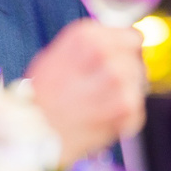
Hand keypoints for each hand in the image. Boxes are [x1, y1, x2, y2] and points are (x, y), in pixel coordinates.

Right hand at [24, 19, 145, 164]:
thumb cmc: (40, 97)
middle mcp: (106, 54)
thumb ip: (89, 46)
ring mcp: (119, 81)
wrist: (32, 134)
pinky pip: (136, 110)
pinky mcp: (127, 108)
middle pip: (136, 61)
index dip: (124, 51)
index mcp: (87, 36)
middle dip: (123, 74)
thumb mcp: (55, 55)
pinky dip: (122, 118)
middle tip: (99, 90)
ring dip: (123, 95)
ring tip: (97, 106)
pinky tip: (99, 119)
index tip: (115, 62)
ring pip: (137, 84)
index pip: (131, 36)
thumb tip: (116, 44)